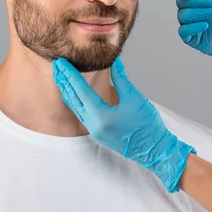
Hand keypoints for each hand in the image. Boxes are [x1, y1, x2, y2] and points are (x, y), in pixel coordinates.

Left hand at [52, 56, 195, 192]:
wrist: (154, 149)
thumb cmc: (147, 125)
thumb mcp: (134, 98)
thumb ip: (121, 79)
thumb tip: (115, 62)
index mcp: (101, 115)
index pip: (80, 90)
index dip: (69, 74)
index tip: (60, 62)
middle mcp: (93, 124)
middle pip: (73, 98)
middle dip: (64, 81)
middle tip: (56, 66)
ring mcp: (94, 130)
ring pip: (75, 107)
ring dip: (68, 91)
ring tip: (61, 78)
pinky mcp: (98, 133)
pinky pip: (81, 114)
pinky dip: (75, 101)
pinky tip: (73, 94)